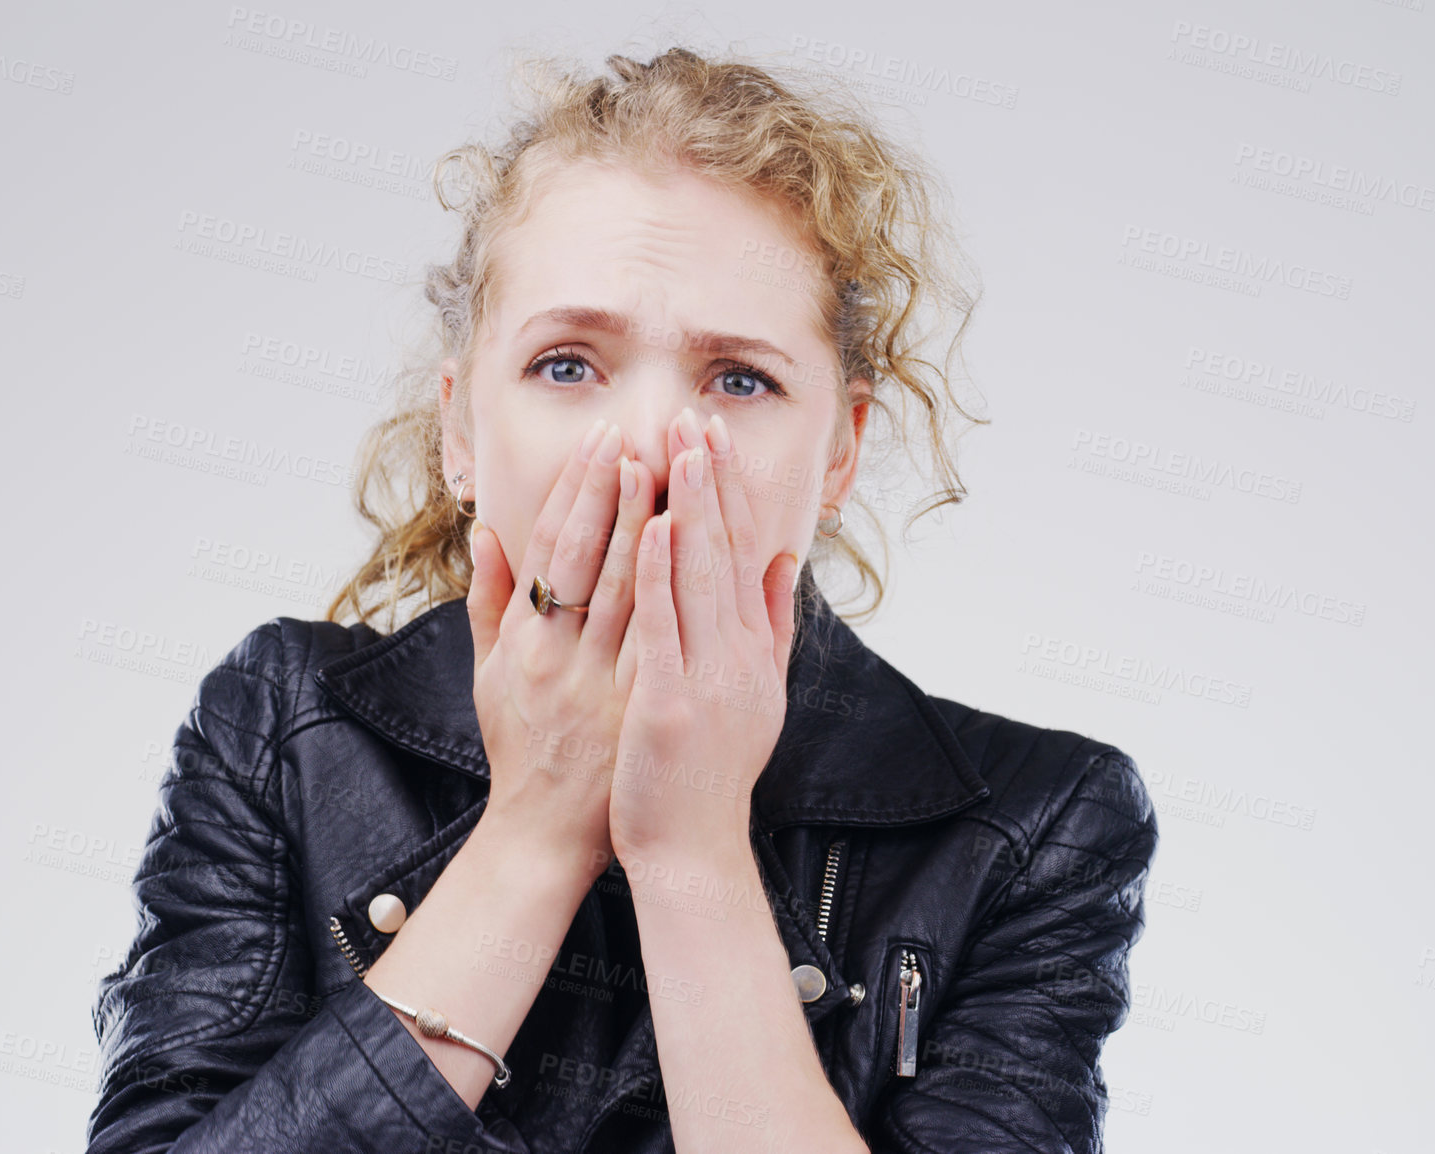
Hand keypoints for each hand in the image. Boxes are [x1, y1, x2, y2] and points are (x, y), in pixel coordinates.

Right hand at [466, 418, 657, 867]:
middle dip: (613, 492)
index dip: (576, 492)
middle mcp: (556, 656)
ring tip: (665, 468)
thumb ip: (488, 599)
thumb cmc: (521, 746)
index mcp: (522, 642)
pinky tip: (685, 546)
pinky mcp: (634, 709)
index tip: (601, 441)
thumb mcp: (489, 673)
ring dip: (644, 525)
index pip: (550, 549)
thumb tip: (486, 530)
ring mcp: (598, 683)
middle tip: (637, 433)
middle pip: (587, 558)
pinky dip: (669, 589)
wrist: (546, 834)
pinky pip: (656, 638)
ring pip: (623, 589)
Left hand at [608, 409, 798, 862]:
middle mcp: (736, 656)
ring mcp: (705, 679)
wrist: (693, 851)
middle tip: (695, 417)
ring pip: (697, 577)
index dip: (728, 492)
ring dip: (687, 508)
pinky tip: (651, 527)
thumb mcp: (758, 695)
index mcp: (751, 650)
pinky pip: (662, 628)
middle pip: (724, 552)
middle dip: (708, 481)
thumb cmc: (711, 773)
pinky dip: (658, 574)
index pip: (742, 552)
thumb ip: (771, 626)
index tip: (713, 438)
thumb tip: (784, 562)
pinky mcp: (667, 705)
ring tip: (676, 448)